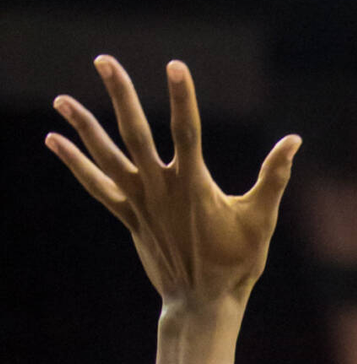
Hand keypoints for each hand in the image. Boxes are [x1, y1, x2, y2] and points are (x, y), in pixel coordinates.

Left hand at [46, 58, 299, 309]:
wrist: (203, 303)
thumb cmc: (237, 262)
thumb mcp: (261, 219)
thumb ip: (274, 176)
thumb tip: (294, 140)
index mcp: (195, 186)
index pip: (187, 132)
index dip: (182, 98)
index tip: (175, 66)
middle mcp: (161, 190)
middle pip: (135, 134)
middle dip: (121, 95)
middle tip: (104, 61)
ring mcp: (141, 203)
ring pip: (108, 157)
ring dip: (84, 126)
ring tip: (62, 99)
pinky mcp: (130, 217)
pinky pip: (98, 187)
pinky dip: (76, 164)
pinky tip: (54, 141)